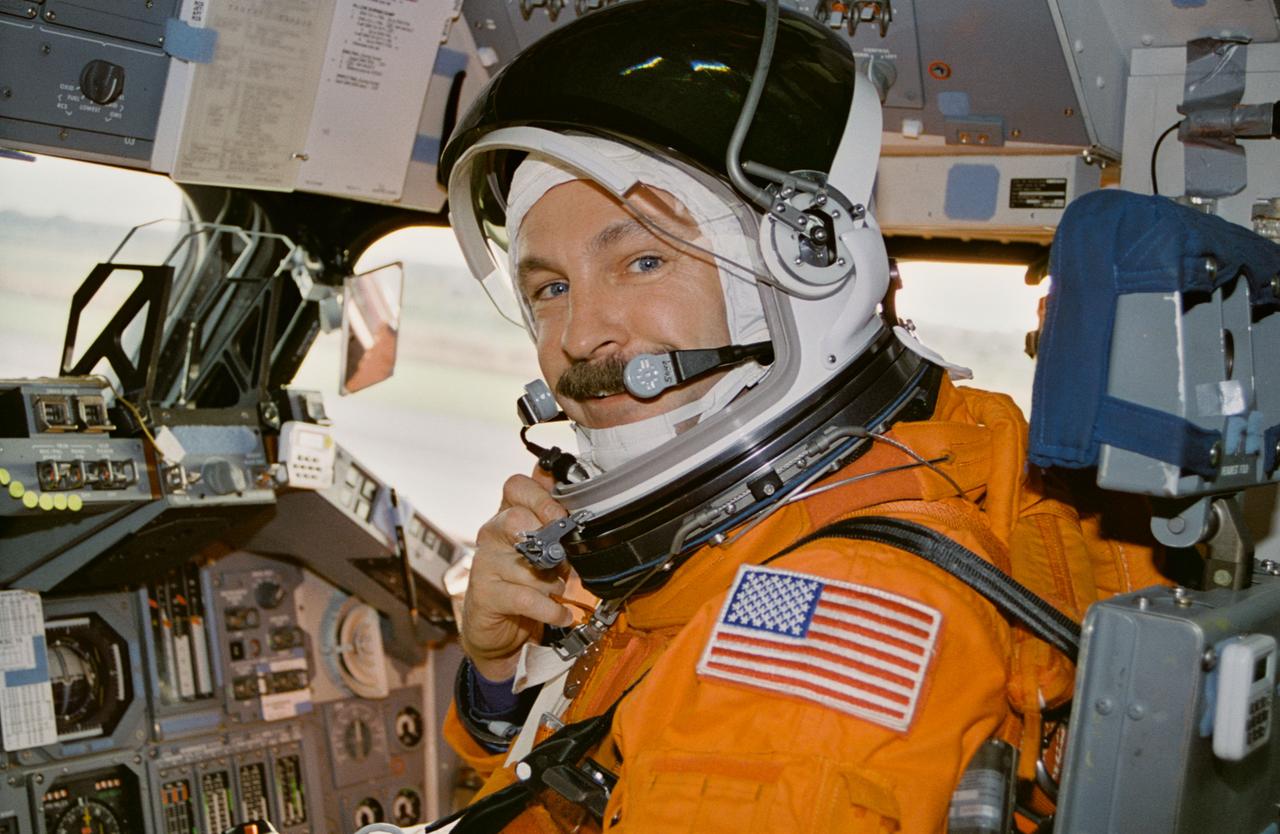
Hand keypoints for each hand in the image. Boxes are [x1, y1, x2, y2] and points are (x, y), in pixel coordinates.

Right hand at [460, 472, 574, 680]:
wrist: (498, 628)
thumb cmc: (525, 583)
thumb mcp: (547, 551)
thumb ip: (557, 528)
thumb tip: (578, 502)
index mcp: (508, 515)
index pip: (516, 486)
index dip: (542, 497)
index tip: (562, 516)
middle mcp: (492, 535)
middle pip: (515, 518)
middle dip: (547, 538)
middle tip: (561, 558)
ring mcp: (485, 564)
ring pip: (526, 564)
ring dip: (552, 582)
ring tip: (556, 591)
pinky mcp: (485, 595)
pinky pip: (526, 597)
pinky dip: (551, 609)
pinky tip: (561, 614)